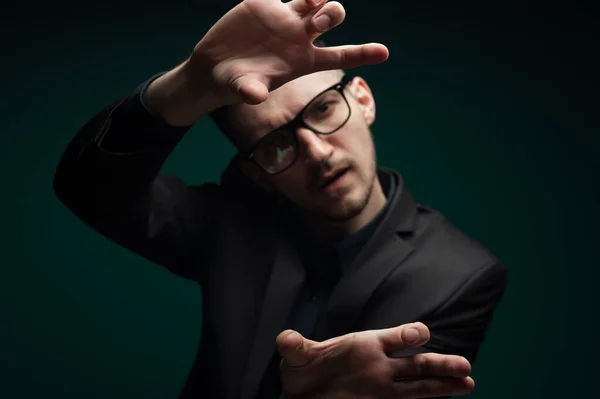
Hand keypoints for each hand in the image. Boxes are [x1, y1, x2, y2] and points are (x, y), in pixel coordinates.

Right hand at [189, 0, 388, 105]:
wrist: (213, 68)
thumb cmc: (234, 85)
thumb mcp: (242, 89)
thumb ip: (251, 91)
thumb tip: (255, 95)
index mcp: (304, 61)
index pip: (340, 55)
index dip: (362, 54)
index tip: (385, 53)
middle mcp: (299, 36)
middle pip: (330, 17)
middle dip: (331, 13)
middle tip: (320, 19)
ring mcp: (283, 17)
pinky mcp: (263, 3)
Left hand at [276, 322, 473, 398]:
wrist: (301, 396)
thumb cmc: (304, 371)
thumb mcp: (297, 358)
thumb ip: (295, 347)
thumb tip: (285, 339)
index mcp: (365, 345)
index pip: (392, 337)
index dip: (406, 334)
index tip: (420, 334)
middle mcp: (381, 365)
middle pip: (415, 364)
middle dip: (439, 364)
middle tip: (464, 367)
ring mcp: (384, 387)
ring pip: (419, 385)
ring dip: (443, 384)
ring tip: (468, 383)